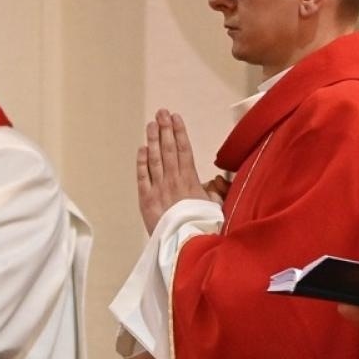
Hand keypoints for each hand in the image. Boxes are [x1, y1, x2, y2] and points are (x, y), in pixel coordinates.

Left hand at [136, 109, 210, 232]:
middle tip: (161, 112)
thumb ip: (216, 192)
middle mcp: (173, 181)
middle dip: (165, 129)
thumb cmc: (202, 228)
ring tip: (151, 124)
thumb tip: (216, 180)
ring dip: (152, 140)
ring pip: (154, 159)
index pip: (185, 150)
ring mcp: (158, 189)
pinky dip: (141, 162)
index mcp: (191, 181)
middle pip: (168, 149)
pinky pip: (142, 176)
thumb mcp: (217, 208)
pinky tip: (142, 149)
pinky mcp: (146, 200)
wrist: (185, 245)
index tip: (176, 118)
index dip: (180, 132)